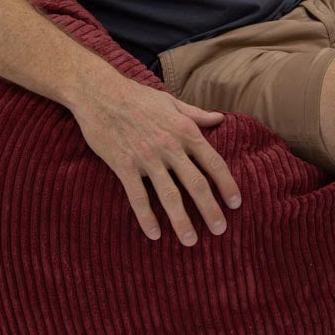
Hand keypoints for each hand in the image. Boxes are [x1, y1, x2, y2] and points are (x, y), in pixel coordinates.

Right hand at [69, 77, 241, 245]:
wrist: (98, 92)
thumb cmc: (136, 96)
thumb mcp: (171, 101)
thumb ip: (196, 114)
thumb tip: (220, 119)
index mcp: (184, 130)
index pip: (213, 162)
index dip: (227, 185)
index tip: (236, 204)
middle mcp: (169, 145)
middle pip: (196, 184)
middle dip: (210, 210)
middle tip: (220, 230)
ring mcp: (146, 157)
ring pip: (169, 195)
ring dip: (182, 221)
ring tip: (191, 241)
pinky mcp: (123, 165)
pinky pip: (138, 197)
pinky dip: (147, 217)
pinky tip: (155, 234)